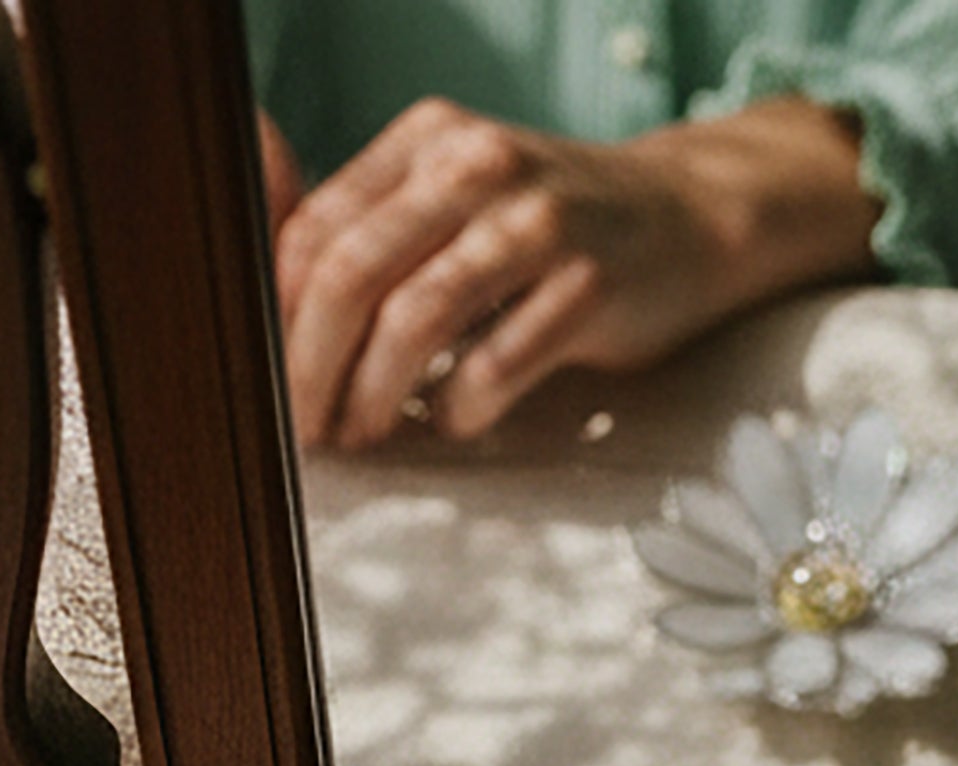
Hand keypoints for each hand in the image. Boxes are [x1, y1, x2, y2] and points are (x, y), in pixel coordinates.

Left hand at [272, 93, 877, 451]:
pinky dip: (461, 408)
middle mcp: (476, 163)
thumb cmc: (549, 234)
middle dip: (313, 368)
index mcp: (426, 140)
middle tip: (308, 432)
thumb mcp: (457, 202)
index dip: (282, 320)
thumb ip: (378, 236)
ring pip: (417, 317)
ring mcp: (538, 220)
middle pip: (353, 272)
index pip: (317, 230)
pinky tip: (454, 421)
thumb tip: (277, 318)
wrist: (684, 220)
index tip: (272, 386)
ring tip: (370, 433)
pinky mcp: (591, 283)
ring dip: (378, 395)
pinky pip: (499, 363)